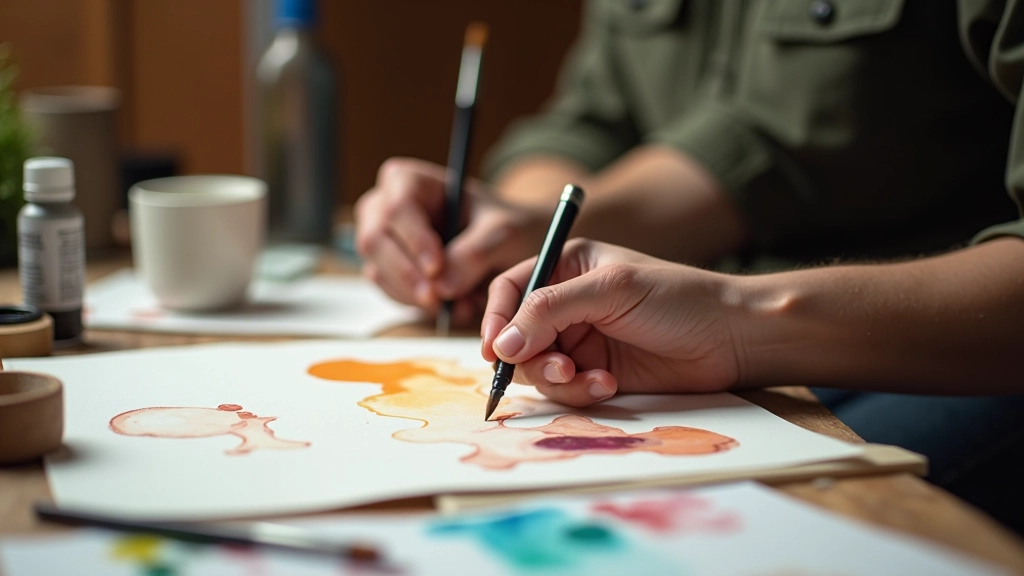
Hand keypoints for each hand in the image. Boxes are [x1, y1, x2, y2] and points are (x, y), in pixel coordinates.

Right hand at [355, 157, 549, 322]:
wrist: (508, 247)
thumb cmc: (503, 225)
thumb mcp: (503, 232)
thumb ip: (474, 253)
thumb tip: (442, 286)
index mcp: (409, 181)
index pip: (397, 208)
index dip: (414, 240)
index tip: (437, 268)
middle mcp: (384, 207)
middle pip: (375, 241)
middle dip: (407, 275)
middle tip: (439, 299)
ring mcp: (381, 241)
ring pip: (379, 272)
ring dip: (417, 296)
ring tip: (461, 303)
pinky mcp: (387, 271)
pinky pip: (390, 293)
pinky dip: (421, 306)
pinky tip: (454, 305)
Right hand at [480, 240, 741, 406]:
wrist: (730, 338)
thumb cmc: (676, 297)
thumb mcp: (610, 290)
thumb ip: (550, 310)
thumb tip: (501, 345)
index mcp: (566, 267)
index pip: (509, 290)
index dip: (495, 319)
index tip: (495, 350)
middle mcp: (567, 304)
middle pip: (516, 336)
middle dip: (530, 358)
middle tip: (559, 368)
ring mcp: (580, 341)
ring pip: (538, 369)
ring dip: (557, 380)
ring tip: (589, 378)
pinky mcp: (595, 372)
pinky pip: (566, 390)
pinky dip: (580, 393)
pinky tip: (609, 386)